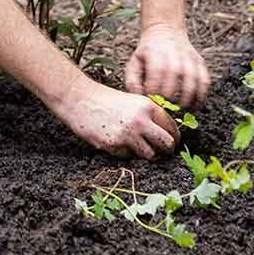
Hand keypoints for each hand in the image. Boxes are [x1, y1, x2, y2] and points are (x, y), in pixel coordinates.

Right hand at [56, 77, 180, 159]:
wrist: (78, 99)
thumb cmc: (105, 100)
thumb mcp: (132, 101)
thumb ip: (150, 116)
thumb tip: (167, 135)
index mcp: (148, 107)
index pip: (172, 128)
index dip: (174, 138)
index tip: (171, 143)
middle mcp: (141, 121)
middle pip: (167, 144)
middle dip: (166, 151)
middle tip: (162, 152)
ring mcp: (128, 134)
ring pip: (150, 155)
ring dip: (145, 153)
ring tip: (136, 146)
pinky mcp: (114, 145)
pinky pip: (129, 156)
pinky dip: (125, 152)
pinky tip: (116, 140)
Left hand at [125, 23, 210, 109]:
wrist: (166, 31)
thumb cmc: (148, 53)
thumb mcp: (134, 62)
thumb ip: (132, 81)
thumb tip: (139, 98)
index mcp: (156, 54)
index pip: (157, 75)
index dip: (155, 92)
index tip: (152, 103)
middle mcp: (175, 55)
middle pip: (177, 79)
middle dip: (171, 99)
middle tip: (166, 111)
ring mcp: (190, 58)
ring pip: (194, 82)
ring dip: (188, 100)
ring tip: (180, 112)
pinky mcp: (200, 62)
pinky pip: (205, 82)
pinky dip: (201, 97)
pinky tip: (194, 108)